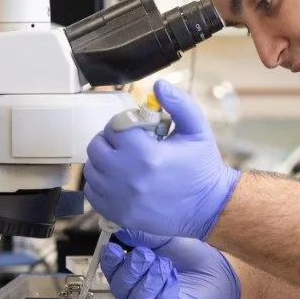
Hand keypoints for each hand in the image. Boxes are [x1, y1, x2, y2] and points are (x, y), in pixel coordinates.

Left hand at [84, 79, 240, 241]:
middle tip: (127, 143)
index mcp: (145, 154)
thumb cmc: (202, 168)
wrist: (208, 208)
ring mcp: (119, 198)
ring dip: (103, 161)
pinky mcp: (117, 214)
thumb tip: (158, 85)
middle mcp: (126, 177)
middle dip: (110, 140)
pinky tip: (117, 179)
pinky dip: (100, 183)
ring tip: (123, 160)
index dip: (122, 124)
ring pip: (91, 170)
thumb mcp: (197, 130)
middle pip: (96, 147)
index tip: (135, 130)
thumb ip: (179, 104)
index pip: (112, 127)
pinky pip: (92, 192)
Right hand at [98, 229, 241, 298]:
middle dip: (131, 270)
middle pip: (120, 289)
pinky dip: (164, 292)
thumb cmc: (190, 254)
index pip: (111, 272)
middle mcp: (139, 291)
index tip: (114, 248)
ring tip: (164, 265)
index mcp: (133, 271)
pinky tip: (173, 277)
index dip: (110, 262)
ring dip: (148, 282)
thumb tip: (122, 231)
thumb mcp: (164, 238)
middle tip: (146, 254)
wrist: (217, 267)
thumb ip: (143, 236)